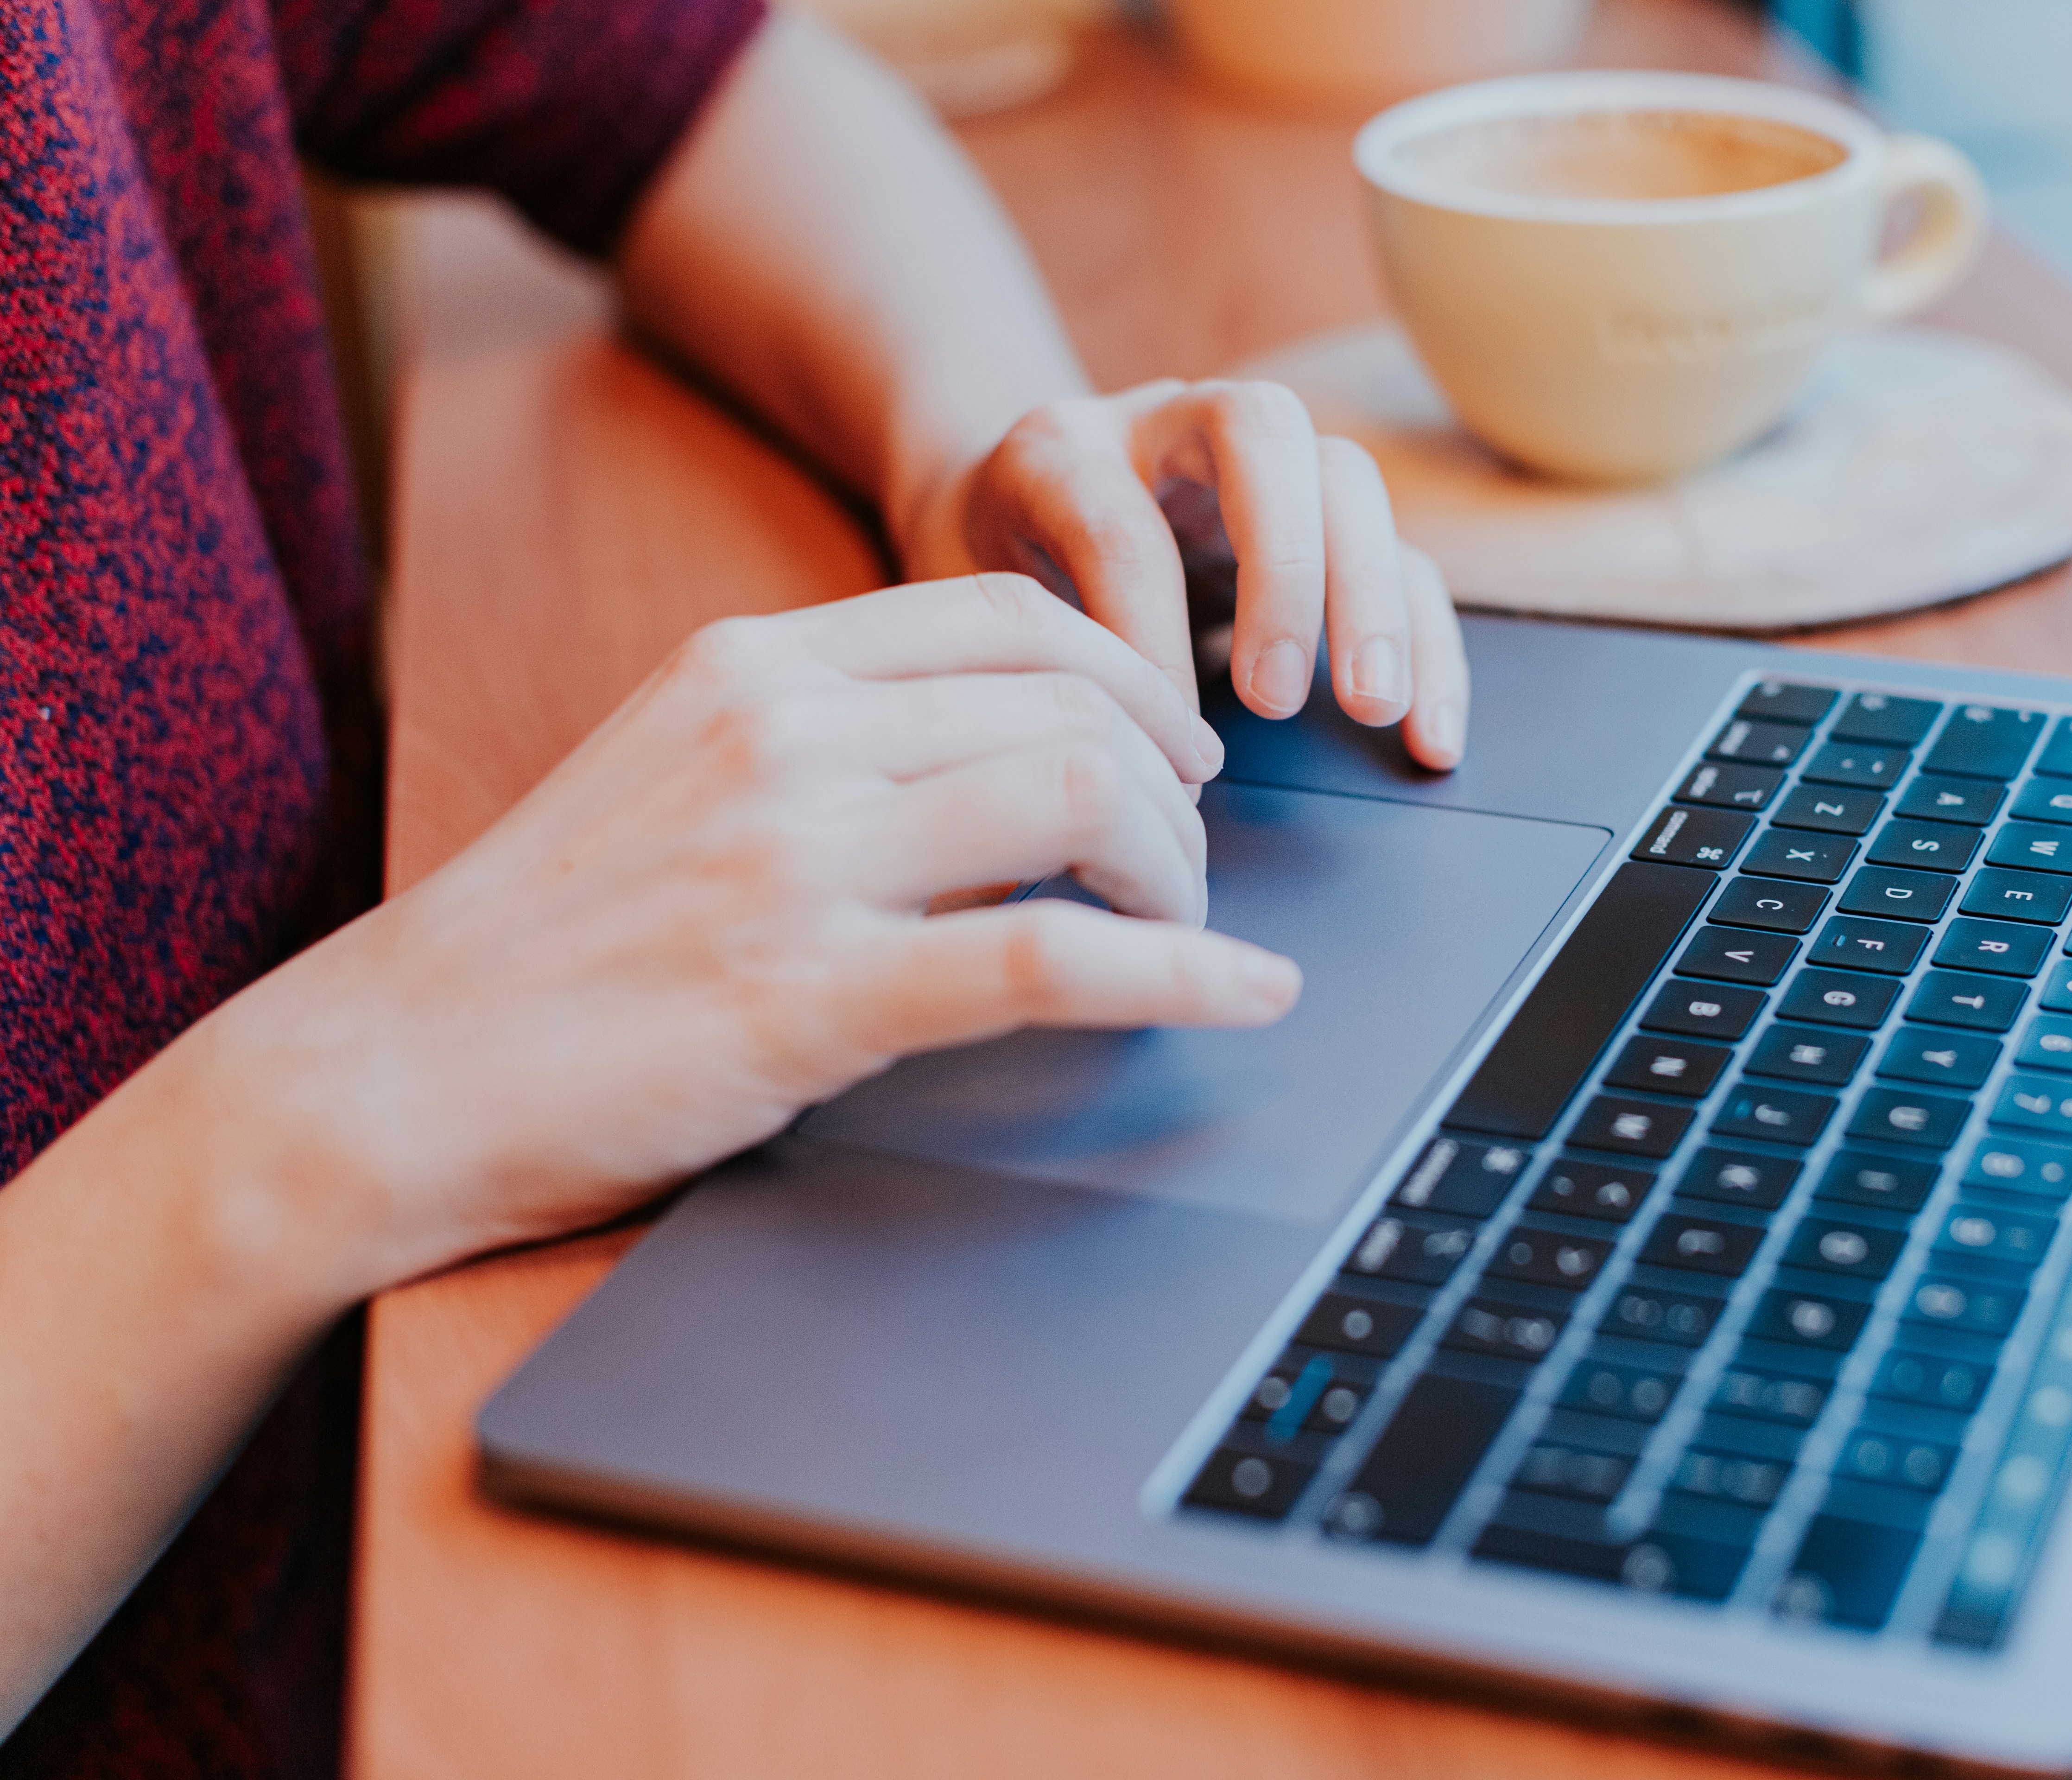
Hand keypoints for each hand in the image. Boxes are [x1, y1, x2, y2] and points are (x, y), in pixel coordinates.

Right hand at [200, 574, 1299, 1292]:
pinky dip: (1181, 972)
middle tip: (1189, 857)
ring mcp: (795, 860)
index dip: (1129, 672)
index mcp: (754, 668)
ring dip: (1178, 870)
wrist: (384, 1073)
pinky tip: (1250, 993)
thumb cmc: (543, 944)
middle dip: (1173, 784)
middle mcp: (784, 734)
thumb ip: (826, 749)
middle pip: (1072, 703)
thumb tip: (998, 773)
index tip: (1173, 744)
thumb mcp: (678, 779)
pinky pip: (1049, 960)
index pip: (1008, 616)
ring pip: (1080, 799)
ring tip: (1189, 924)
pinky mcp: (808, 994)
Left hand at [905, 379, 1468, 769]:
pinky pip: (1402, 554)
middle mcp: (1169, 424)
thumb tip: (1070, 794)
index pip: (1121, 527)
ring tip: (1374, 710)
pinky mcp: (1324, 518)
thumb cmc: (977, 591)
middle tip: (1279, 697)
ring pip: (1346, 477)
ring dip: (1371, 596)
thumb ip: (1002, 675)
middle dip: (1285, 565)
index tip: (1164, 750)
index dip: (1148, 640)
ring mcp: (1259, 461)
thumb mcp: (959, 623)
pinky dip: (1427, 641)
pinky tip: (1429, 735)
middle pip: (1262, 432)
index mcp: (1062, 451)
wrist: (999, 516)